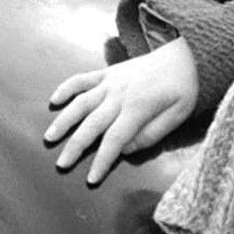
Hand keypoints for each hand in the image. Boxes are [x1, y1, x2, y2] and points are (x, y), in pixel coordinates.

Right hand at [45, 38, 196, 183]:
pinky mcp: (108, 73)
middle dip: (75, 147)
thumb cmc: (184, 87)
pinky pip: (82, 79)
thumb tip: (125, 150)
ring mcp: (111, 82)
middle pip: (91, 125)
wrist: (184, 54)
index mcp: (137, 108)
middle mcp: (119, 95)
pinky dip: (66, 88)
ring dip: (63, 120)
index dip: (101, 161)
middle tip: (61, 164)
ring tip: (49, 138)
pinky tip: (54, 101)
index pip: (114, 140)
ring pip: (80, 103)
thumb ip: (151, 134)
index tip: (91, 179)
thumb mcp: (178, 114)